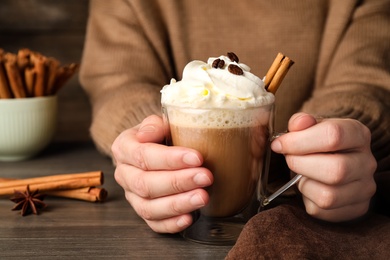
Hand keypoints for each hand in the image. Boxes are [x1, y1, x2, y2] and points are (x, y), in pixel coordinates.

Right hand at [112, 115, 212, 232]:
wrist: (156, 147)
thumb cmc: (160, 134)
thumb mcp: (157, 122)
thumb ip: (154, 124)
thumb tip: (149, 133)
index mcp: (124, 148)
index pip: (143, 155)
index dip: (170, 159)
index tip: (197, 157)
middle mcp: (124, 174)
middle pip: (146, 184)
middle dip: (178, 182)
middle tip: (206, 177)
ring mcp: (133, 196)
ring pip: (149, 207)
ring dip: (178, 204)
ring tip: (203, 197)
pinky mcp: (144, 212)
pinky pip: (154, 224)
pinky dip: (172, 224)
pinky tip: (190, 218)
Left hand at [271, 113, 376, 221]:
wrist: (333, 159)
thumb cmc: (318, 142)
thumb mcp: (310, 126)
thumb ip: (301, 122)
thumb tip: (298, 124)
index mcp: (358, 134)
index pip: (333, 135)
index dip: (299, 141)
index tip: (279, 144)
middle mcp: (366, 162)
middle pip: (335, 170)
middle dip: (300, 165)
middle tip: (289, 160)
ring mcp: (364, 188)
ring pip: (328, 196)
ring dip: (303, 185)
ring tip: (300, 174)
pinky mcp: (356, 208)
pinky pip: (323, 211)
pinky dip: (307, 200)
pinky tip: (307, 187)